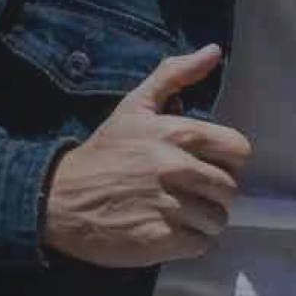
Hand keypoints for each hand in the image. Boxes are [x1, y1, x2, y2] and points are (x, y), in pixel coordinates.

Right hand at [44, 45, 254, 268]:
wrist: (58, 198)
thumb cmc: (102, 152)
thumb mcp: (134, 106)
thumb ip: (175, 75)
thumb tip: (213, 51)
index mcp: (177, 133)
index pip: (238, 150)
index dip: (223, 159)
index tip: (202, 164)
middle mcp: (177, 168)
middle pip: (229, 188)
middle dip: (211, 192)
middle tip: (185, 192)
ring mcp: (170, 206)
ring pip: (217, 219)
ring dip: (201, 220)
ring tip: (176, 213)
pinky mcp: (161, 240)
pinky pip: (201, 244)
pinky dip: (189, 241)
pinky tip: (167, 230)